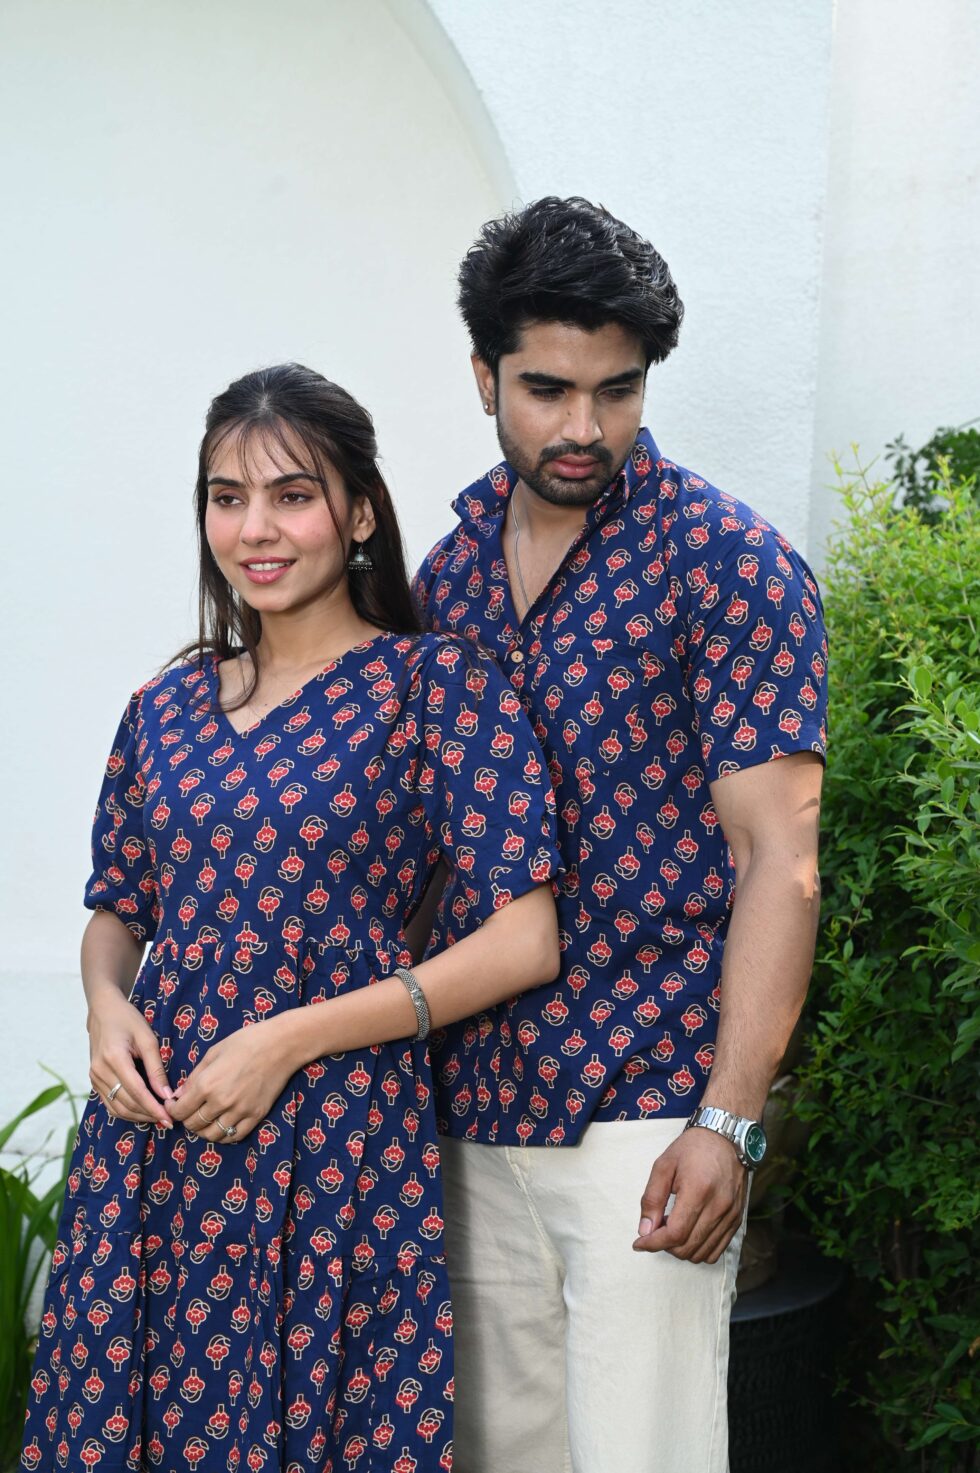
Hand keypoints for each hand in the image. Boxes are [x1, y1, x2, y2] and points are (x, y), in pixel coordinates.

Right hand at [88, 988, 173, 1129]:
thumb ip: (156, 1068)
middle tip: (168, 1120)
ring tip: (158, 1117)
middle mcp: (100, 1071)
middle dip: (148, 1114)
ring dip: (138, 1116)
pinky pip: (110, 1103)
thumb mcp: (147, 1038)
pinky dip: (126, 1111)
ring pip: (117, 1108)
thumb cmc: (128, 1020)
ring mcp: (94, 1077)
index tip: (169, 1119)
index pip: (136, 1092)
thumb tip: (167, 1095)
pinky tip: (142, 1110)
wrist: (103, 1011)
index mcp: (114, 1058)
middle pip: (126, 1103)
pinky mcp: (94, 1080)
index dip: (153, 1108)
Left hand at [166, 1023, 296, 1144]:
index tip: (174, 1104)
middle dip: (186, 1120)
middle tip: (189, 1111)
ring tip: (205, 1120)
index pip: (180, 1111)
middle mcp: (221, 1102)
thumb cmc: (245, 1041)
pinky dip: (225, 1134)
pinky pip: (235, 1136)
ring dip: (204, 1130)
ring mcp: (240, 1111)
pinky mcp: (256, 1116)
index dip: (172, 1110)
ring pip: (212, 1135)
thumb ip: (194, 1077)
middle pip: (193, 1125)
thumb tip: (179, 1095)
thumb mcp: (213, 1053)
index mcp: (207, 1084)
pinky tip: (222, 1124)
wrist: (280, 1045)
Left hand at [633, 1127, 746, 1263]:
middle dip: (665, 1246)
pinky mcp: (737, 1219)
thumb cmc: (692, 1149)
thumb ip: (652, 1198)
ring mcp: (730, 1215)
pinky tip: (689, 1233)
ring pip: (701, 1253)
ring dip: (681, 1249)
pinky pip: (716, 1251)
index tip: (638, 1242)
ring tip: (672, 1228)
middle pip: (687, 1247)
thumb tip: (645, 1230)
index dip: (653, 1243)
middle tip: (656, 1229)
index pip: (675, 1233)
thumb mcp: (663, 1165)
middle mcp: (718, 1207)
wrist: (726, 1138)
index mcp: (698, 1190)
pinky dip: (698, 1250)